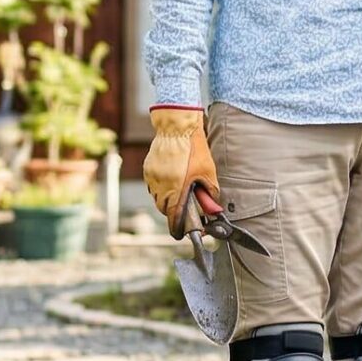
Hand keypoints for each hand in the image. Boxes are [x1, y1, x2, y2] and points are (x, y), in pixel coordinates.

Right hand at [142, 105, 219, 233]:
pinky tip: (171, 179)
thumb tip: (213, 209)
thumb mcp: (208, 172)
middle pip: (165, 209)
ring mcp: (153, 178)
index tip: (178, 233)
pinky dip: (160, 187)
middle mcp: (161, 186)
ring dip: (166, 200)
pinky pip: (152, 185)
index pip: (174, 217)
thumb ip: (210, 193)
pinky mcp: (148, 169)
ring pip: (157, 198)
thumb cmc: (194, 148)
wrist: (177, 127)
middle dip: (173, 213)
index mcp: (177, 189)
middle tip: (182, 210)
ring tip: (177, 192)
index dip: (177, 228)